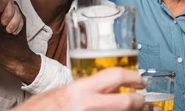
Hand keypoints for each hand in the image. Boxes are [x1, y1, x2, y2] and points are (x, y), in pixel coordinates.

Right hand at [10, 67, 146, 110]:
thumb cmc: (37, 110)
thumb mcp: (61, 93)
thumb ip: (84, 89)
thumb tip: (107, 88)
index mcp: (78, 91)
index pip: (115, 77)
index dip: (134, 78)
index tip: (141, 81)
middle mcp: (86, 106)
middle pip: (128, 103)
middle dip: (142, 103)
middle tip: (146, 103)